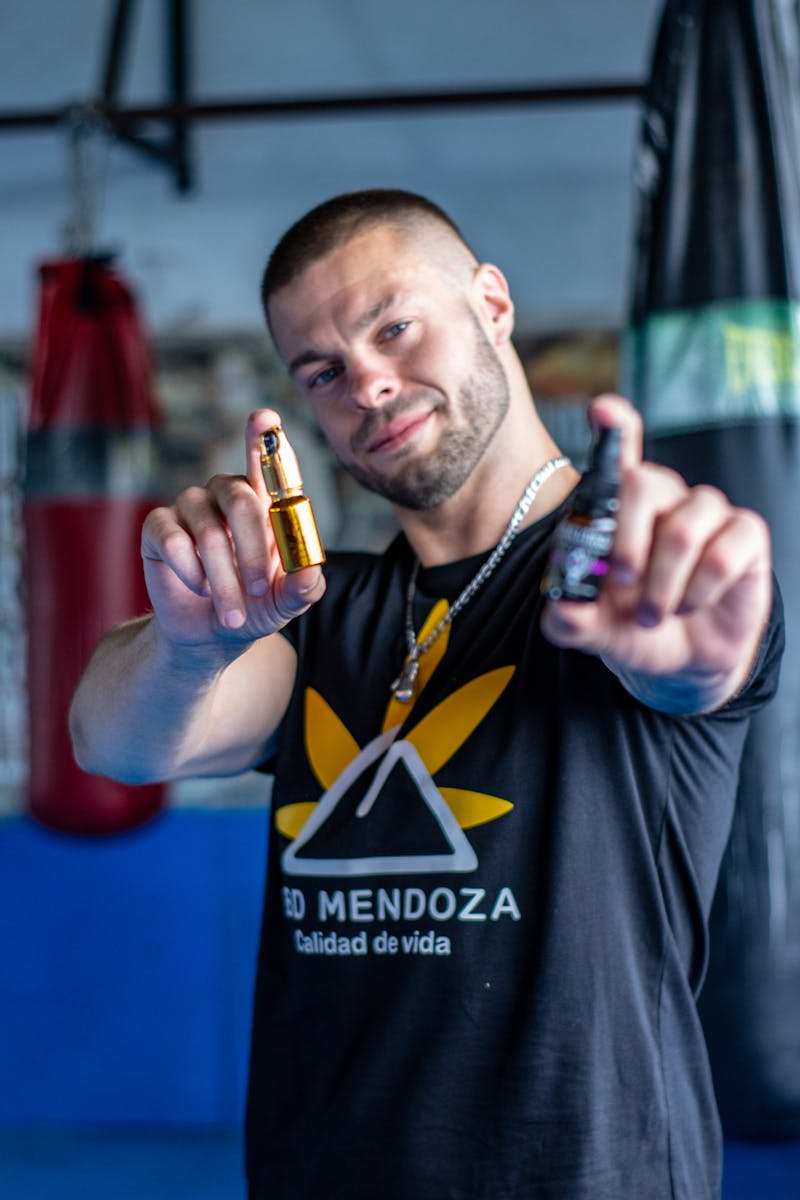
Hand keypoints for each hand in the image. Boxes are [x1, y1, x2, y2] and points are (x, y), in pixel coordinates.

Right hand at [140, 408, 325, 648]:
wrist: (212, 634)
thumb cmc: (255, 605)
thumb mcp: (287, 601)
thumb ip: (303, 585)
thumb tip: (310, 571)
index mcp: (263, 500)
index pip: (265, 460)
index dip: (264, 437)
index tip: (265, 418)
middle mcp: (225, 492)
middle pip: (241, 499)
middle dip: (253, 553)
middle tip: (258, 590)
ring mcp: (190, 505)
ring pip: (209, 533)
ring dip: (224, 581)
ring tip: (233, 613)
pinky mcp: (157, 525)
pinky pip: (174, 543)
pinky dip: (193, 575)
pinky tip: (200, 589)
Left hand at [540, 395, 772, 711]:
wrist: (684, 658)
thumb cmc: (635, 626)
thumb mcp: (594, 629)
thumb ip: (570, 619)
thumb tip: (562, 610)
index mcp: (621, 506)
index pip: (620, 449)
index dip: (615, 426)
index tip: (602, 411)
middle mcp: (664, 497)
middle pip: (644, 482)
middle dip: (626, 541)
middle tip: (621, 582)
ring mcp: (706, 512)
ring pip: (683, 527)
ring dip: (663, 583)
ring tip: (653, 615)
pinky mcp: (744, 535)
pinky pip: (723, 554)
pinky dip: (699, 592)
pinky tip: (690, 605)